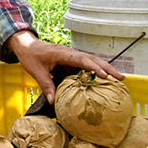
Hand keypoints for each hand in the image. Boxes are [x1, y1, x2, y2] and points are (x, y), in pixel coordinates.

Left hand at [6, 30, 123, 103]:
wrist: (26, 46)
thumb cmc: (30, 56)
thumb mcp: (36, 71)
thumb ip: (46, 85)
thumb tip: (53, 101)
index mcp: (62, 53)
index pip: (81, 59)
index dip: (93, 67)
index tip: (105, 75)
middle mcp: (69, 53)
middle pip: (92, 59)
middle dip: (107, 67)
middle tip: (121, 78)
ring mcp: (71, 56)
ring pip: (91, 61)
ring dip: (104, 68)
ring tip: (118, 79)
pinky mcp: (70, 60)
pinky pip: (85, 65)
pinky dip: (95, 71)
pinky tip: (104, 79)